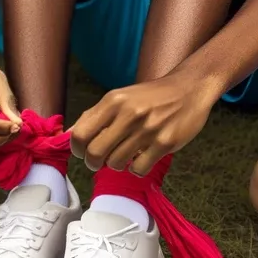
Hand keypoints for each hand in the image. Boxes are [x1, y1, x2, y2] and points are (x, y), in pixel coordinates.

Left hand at [71, 75, 214, 176]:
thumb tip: (67, 136)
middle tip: (102, 160)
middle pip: (94, 153)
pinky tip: (143, 157)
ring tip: (127, 154)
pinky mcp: (165, 143)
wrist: (190, 88)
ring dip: (118, 164)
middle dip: (94, 162)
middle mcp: (129, 113)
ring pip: (116, 163)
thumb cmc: (151, 96)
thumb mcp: (121, 97)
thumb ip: (95, 115)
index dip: (77, 149)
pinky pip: (138, 169)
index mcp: (114, 100)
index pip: (80, 134)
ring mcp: (148, 129)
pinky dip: (137, 168)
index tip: (85, 151)